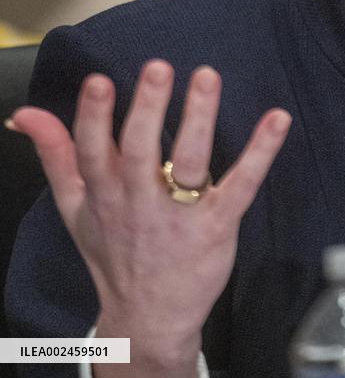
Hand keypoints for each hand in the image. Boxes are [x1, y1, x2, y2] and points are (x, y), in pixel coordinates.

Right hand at [9, 60, 290, 372]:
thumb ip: (56, 154)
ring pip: (189, 162)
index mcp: (104, 191)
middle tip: (158, 68)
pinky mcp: (217, 224)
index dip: (93, 117)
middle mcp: (140, 200)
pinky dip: (261, 152)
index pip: (92, 150)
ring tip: (207, 77)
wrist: (147, 317)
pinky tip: (277, 120)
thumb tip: (25, 115)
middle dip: (148, 109)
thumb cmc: (114, 250)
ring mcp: (181, 213)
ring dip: (199, 118)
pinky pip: (241, 185)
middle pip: (140, 150)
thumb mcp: (75, 206)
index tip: (100, 81)